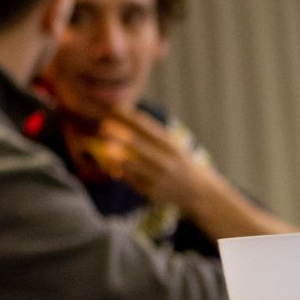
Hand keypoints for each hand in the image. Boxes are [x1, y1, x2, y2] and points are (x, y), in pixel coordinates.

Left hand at [77, 106, 203, 208]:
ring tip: (103, 148)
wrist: (197, 191)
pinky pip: (130, 179)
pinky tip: (111, 166)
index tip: (112, 108)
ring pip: (131, 165)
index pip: (146, 126)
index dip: (128, 117)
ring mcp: (158, 177)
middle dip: (119, 134)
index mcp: (169, 144)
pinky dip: (119, 171)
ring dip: (114, 155)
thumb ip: (149, 130)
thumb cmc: (176, 160)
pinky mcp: (150, 192)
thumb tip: (121, 110)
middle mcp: (165, 160)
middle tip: (102, 126)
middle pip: (138, 144)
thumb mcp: (169, 143)